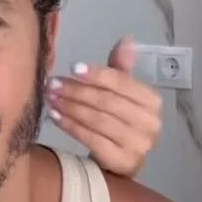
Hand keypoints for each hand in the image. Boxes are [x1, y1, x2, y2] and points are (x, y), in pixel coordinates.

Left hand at [45, 36, 162, 176]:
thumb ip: (120, 68)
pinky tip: (54, 116)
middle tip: (52, 83)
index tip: (72, 68)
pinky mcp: (123, 162)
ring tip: (50, 98)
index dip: (97, 74)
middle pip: (107, 101)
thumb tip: (126, 40)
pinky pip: (92, 139)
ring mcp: (139, 145)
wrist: (119, 159)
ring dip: (70, 107)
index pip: (122, 83)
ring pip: (97, 120)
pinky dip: (70, 126)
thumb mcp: (121, 92)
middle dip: (76, 91)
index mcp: (152, 101)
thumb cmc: (118, 119)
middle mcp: (151, 123)